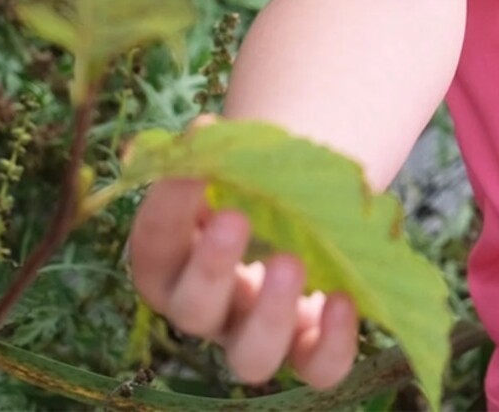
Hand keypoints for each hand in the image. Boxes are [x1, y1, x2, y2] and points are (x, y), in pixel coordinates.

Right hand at [123, 121, 358, 389]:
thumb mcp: (236, 160)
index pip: (155, 246)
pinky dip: (332, 343)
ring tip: (290, 263)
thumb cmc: (256, 177)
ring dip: (269, 315)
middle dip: (211, 267)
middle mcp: (208, 309)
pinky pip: (318, 369)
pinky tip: (344, 300)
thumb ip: (220, 151)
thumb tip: (201, 129)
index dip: (167, 208)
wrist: (305, 201)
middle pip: (192, 311)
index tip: (191, 165)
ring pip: (250, 357)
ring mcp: (256, 334)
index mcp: (176, 261)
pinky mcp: (309, 347)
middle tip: (235, 218)